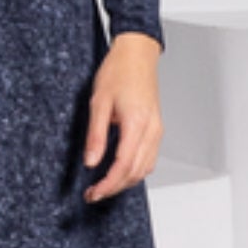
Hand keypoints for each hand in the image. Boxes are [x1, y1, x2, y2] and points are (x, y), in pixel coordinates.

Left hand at [82, 31, 163, 201]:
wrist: (138, 53)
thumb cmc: (118, 71)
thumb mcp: (98, 102)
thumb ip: (96, 136)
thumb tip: (91, 162)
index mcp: (137, 123)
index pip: (123, 165)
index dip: (108, 184)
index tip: (93, 193)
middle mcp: (151, 130)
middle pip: (136, 172)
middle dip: (114, 188)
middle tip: (93, 193)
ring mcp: (157, 130)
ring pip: (145, 168)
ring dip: (125, 181)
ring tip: (104, 185)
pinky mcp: (156, 129)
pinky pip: (149, 158)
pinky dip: (135, 170)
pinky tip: (120, 171)